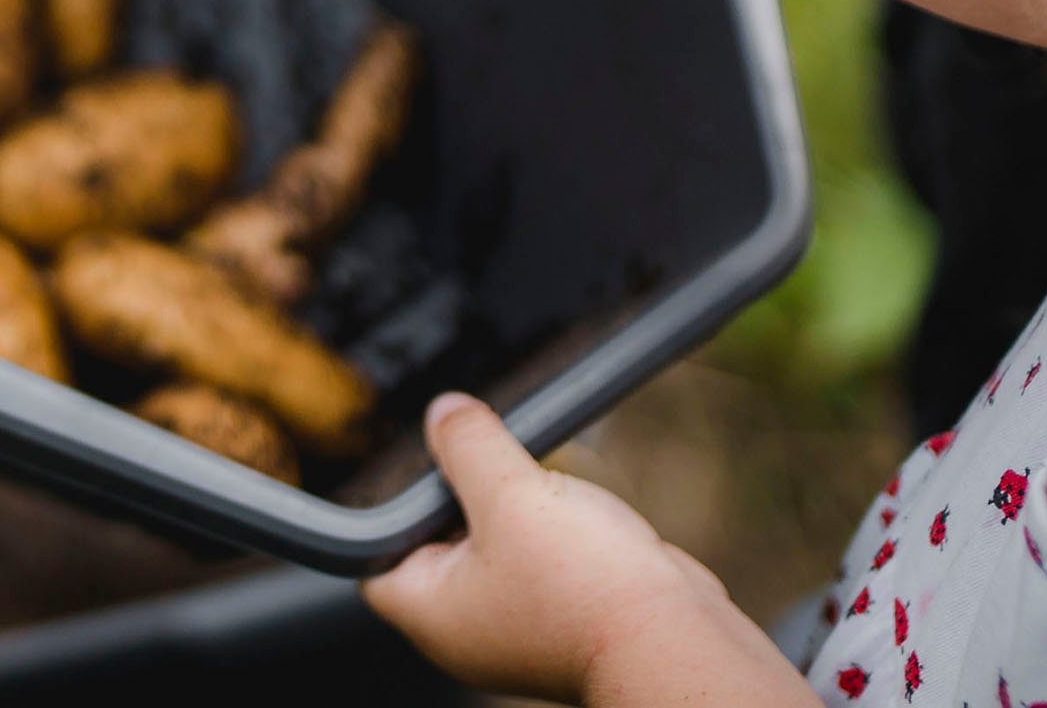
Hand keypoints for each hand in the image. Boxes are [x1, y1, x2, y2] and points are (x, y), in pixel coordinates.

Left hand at [365, 395, 811, 705]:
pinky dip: (548, 523)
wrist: (673, 635)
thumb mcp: (510, 493)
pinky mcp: (564, 612)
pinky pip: (539, 556)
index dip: (380, 504)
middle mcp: (468, 626)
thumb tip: (442, 412)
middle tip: (471, 443)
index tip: (401, 455)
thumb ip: (467, 446)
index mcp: (432, 612)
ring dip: (509, 501)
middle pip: (434, 539)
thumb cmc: (584, 588)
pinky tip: (566, 492)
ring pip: (493, 543)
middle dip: (455, 488)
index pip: (372, 556)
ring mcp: (517, 622)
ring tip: (525, 467)